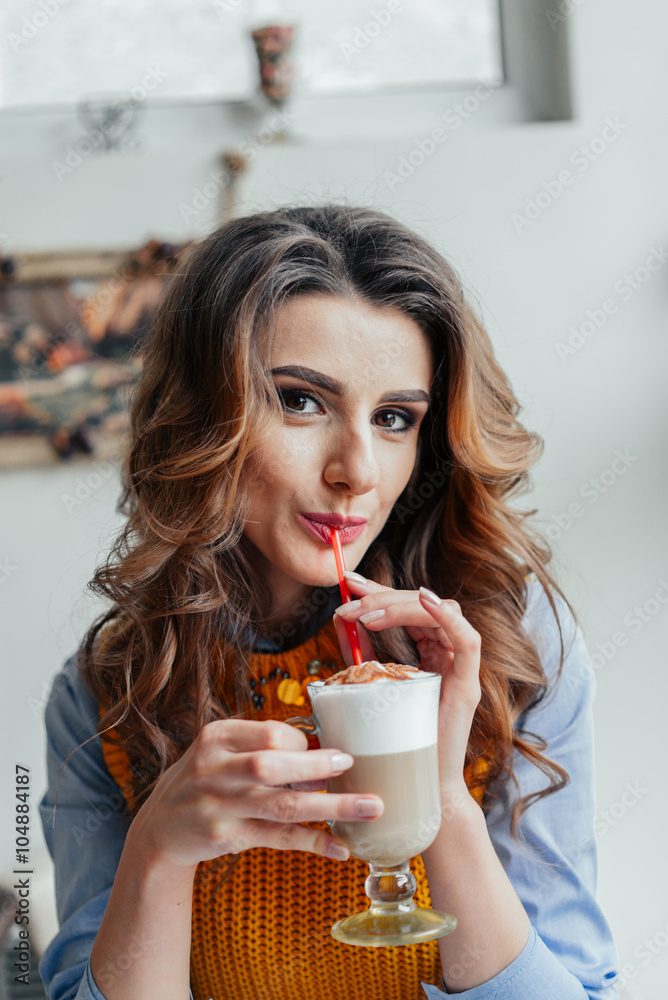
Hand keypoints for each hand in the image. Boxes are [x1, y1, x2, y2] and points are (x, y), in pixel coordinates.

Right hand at [131, 719, 383, 870]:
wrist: (159, 828)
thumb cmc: (205, 781)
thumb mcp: (221, 753)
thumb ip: (261, 747)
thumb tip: (323, 753)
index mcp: (217, 737)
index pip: (269, 732)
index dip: (304, 743)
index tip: (330, 754)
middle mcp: (215, 769)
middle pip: (272, 765)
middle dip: (317, 766)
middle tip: (351, 767)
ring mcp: (219, 806)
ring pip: (282, 805)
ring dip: (331, 807)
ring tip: (370, 808)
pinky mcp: (226, 837)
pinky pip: (278, 839)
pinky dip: (313, 841)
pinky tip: (340, 847)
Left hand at [333, 572, 481, 797]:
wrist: (415, 788)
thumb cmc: (394, 743)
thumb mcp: (371, 688)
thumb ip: (360, 656)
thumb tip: (340, 620)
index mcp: (430, 652)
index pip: (408, 609)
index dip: (381, 591)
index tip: (349, 583)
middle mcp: (449, 655)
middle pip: (422, 607)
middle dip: (384, 597)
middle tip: (350, 598)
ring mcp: (462, 669)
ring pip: (442, 614)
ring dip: (402, 607)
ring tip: (367, 613)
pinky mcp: (469, 685)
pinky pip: (468, 640)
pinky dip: (447, 617)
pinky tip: (424, 600)